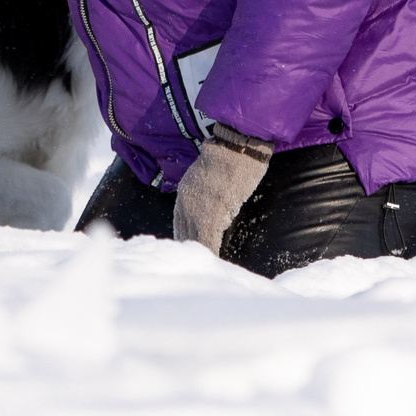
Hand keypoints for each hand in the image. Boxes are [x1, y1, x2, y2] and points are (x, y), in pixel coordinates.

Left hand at [172, 123, 271, 253]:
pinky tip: (215, 261)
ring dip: (199, 251)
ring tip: (202, 266)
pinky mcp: (211, 216)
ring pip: (194, 238)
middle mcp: (185, 203)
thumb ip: (205, 193)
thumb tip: (213, 205)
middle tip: (192, 262)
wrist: (235, 148)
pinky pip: (208, 240)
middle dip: (188, 246)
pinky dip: (211, 251)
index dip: (184, 234)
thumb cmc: (229, 158)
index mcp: (184, 193)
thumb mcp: (208, 178)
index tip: (187, 245)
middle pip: (183, 232)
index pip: (180, 221)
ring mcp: (196, 210)